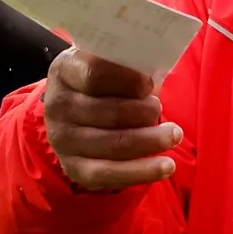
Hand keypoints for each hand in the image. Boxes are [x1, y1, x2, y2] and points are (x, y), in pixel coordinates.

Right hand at [42, 48, 182, 191]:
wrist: (75, 106)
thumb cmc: (105, 77)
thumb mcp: (110, 59)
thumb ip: (129, 60)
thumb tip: (159, 66)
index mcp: (66, 70)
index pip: (94, 74)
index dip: (127, 79)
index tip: (149, 83)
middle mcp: (58, 105)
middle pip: (109, 112)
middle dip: (144, 112)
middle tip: (159, 109)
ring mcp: (62, 139)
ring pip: (113, 144)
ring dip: (150, 141)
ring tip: (174, 135)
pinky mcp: (74, 167)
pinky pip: (108, 174)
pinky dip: (140, 172)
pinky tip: (166, 166)